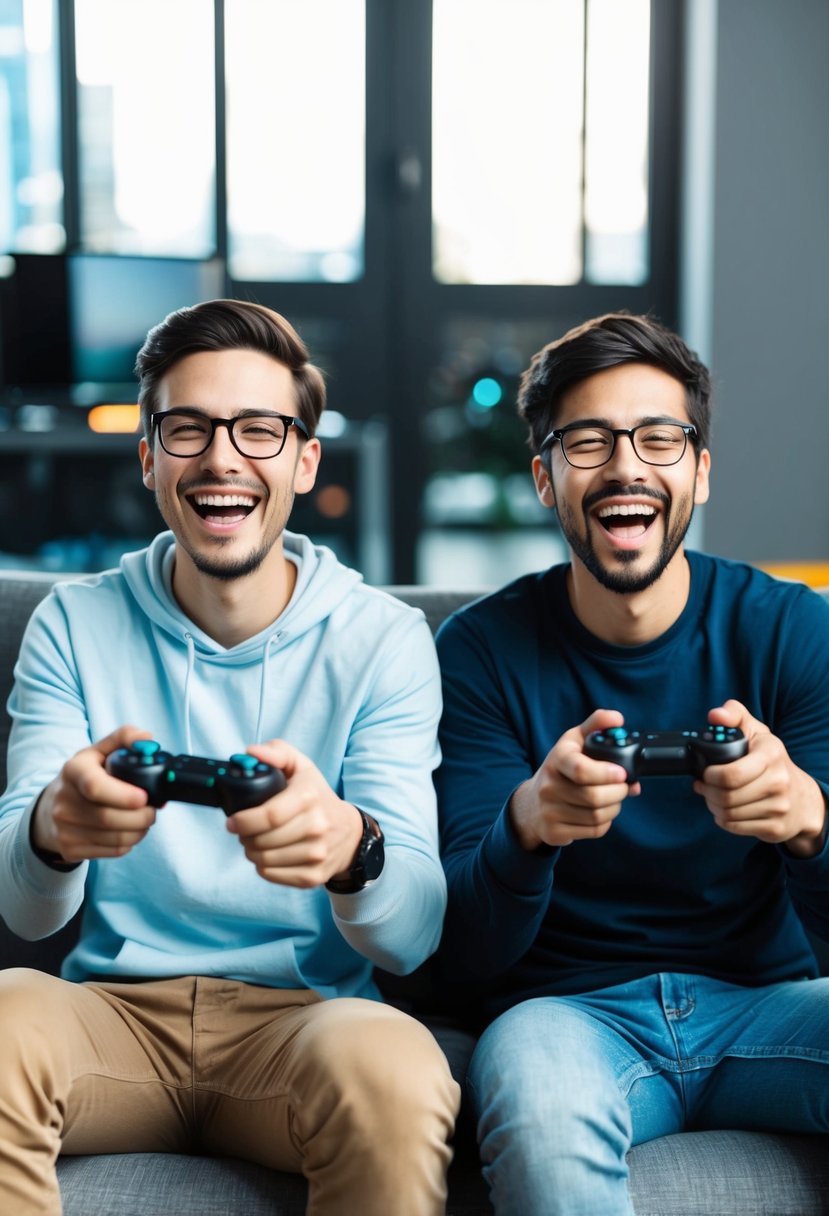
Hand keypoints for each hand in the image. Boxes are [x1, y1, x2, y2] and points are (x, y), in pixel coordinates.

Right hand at [32, 726, 158, 862]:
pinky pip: (112, 851)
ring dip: (140, 831)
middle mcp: (64, 801)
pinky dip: (129, 843)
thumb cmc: (84, 777)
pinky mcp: (70, 849)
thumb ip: (124, 738)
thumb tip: (148, 739)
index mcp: (73, 771)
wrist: (51, 808)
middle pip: (108, 817)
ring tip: (144, 819)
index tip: (144, 797)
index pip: (95, 786)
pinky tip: (129, 830)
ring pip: (115, 838)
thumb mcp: (98, 751)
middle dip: (141, 816)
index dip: (123, 795)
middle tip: (153, 810)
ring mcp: (65, 828)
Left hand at [225, 740, 363, 887]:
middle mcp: (316, 827)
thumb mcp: (302, 767)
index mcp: (309, 797)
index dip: (243, 820)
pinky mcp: (314, 876)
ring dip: (251, 852)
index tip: (232, 821)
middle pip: (263, 841)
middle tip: (244, 831)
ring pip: (265, 860)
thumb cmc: (317, 796)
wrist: (350, 832)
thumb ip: (277, 752)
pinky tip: (268, 855)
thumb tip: (251, 752)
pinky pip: (273, 875)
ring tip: (255, 842)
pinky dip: (264, 867)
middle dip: (245, 837)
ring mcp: (317, 854)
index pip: (268, 816)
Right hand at [509, 709, 638, 851]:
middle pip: (594, 797)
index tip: (622, 773)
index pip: (581, 769)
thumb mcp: (574, 742)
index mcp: (556, 759)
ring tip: (614, 798)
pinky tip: (602, 812)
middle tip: (624, 787)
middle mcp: (548, 786)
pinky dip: (606, 823)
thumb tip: (617, 718)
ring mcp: (549, 811)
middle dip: (618, 793)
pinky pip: (593, 831)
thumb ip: (596, 725)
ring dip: (615, 807)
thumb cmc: (561, 768)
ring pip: (597, 816)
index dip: (606, 773)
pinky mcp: (554, 832)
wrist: (532, 803)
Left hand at [697, 700, 827, 856]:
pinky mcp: (774, 827)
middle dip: (707, 791)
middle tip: (703, 785)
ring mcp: (778, 807)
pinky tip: (723, 810)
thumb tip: (715, 716)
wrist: (803, 798)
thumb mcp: (757, 732)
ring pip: (728, 813)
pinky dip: (722, 820)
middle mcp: (778, 781)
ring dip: (712, 806)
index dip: (710, 775)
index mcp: (771, 754)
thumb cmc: (772, 762)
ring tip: (712, 796)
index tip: (706, 772)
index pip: (731, 774)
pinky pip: (734, 827)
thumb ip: (734, 714)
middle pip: (726, 796)